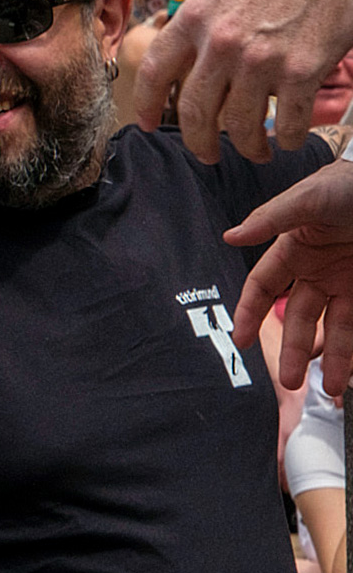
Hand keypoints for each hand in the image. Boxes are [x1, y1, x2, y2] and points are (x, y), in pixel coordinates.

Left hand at [137, 0, 352, 161]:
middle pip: (195, 113)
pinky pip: (287, 124)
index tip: (146, 124)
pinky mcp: (301, 72)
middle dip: (199, 143)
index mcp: (193, 20)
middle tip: (207, 155)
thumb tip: (189, 62)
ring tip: (256, 151)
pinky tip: (287, 139)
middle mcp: (221, 44)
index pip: (155, 72)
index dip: (146, 104)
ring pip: (241, 127)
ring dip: (249, 148)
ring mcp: (260, 61)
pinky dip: (287, 139)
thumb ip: (200, 26)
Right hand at [225, 161, 352, 391]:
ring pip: (335, 330)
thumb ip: (271, 219)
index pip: (263, 287)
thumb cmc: (346, 185)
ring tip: (330, 387)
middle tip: (290, 381)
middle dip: (293, 350)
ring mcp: (346, 283)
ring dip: (332, 359)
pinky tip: (350, 370)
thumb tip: (231, 237)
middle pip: (299, 318)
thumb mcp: (308, 199)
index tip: (242, 340)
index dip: (250, 313)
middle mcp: (318, 272)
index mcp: (294, 250)